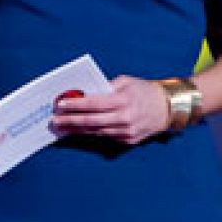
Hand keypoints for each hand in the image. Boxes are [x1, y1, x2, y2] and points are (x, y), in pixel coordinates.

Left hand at [50, 76, 169, 144]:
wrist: (167, 108)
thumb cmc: (144, 91)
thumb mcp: (127, 81)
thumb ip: (106, 87)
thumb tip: (84, 93)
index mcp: (123, 100)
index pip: (94, 104)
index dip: (75, 105)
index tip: (60, 105)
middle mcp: (124, 118)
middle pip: (91, 121)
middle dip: (70, 121)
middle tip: (54, 121)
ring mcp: (126, 132)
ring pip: (96, 132)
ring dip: (77, 130)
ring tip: (62, 128)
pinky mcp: (128, 140)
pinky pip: (105, 136)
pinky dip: (91, 133)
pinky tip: (79, 131)